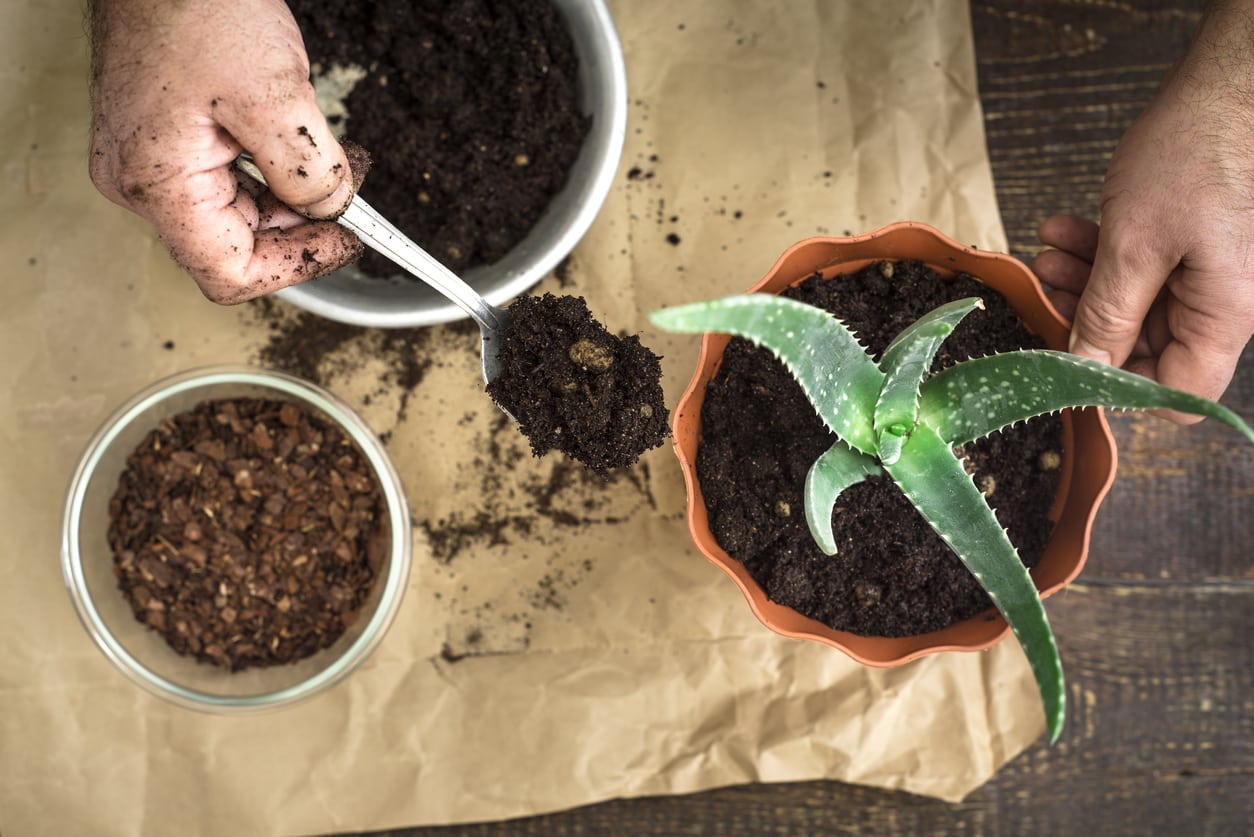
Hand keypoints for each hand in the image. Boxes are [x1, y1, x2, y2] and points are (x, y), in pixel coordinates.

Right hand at [88, 0, 363, 303]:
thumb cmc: (192, 6)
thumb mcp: (273, 93)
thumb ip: (308, 169)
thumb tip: (333, 210)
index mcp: (158, 184)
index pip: (231, 274)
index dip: (298, 265)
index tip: (345, 240)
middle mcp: (143, 184)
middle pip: (238, 247)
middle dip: (303, 226)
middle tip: (353, 192)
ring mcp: (151, 164)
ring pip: (240, 216)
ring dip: (293, 199)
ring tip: (335, 160)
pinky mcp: (166, 144)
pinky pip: (230, 182)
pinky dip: (274, 174)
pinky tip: (298, 144)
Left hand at [1034, 3, 1253, 418]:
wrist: (1233, 81)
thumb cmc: (1198, 154)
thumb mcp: (1135, 244)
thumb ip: (1109, 314)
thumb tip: (1085, 370)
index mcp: (1223, 316)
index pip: (1177, 392)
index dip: (1120, 388)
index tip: (1070, 363)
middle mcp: (1223, 302)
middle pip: (1149, 346)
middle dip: (1089, 320)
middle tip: (1046, 290)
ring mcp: (1210, 271)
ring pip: (1137, 302)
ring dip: (1086, 280)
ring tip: (1046, 253)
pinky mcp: (1194, 242)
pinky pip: (1144, 265)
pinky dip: (1103, 252)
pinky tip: (1064, 229)